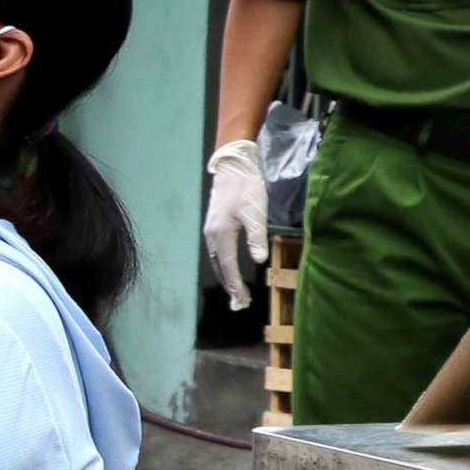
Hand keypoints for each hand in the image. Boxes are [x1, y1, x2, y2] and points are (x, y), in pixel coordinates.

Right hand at [204, 138, 268, 310]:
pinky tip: (230, 267)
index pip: (228, 266)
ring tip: (235, 289)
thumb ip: (257, 238)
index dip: (235, 284)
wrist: (233, 167)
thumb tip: (259, 261)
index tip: (242, 300)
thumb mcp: (256, 213)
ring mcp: (210, 230)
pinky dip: (223, 265)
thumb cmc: (246, 189)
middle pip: (219, 267)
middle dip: (229, 285)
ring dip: (225, 276)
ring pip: (217, 260)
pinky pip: (217, 252)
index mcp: (221, 234)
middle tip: (240, 301)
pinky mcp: (213, 225)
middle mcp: (211, 235)